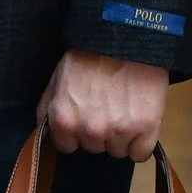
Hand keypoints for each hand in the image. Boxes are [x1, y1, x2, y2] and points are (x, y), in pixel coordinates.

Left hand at [39, 50, 169, 159]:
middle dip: (100, 132)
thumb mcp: (56, 80)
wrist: (124, 38)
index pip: (68, 147)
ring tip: (124, 107)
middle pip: (94, 149)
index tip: (86, 117)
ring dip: (121, 136)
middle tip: (107, 105)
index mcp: (64, 120)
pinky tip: (139, 121)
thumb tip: (45, 133)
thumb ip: (47, 110)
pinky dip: (141, 142)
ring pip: (118, 151)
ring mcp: (119, 131)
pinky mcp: (145, 128)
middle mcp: (89, 130)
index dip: (77, 133)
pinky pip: (140, 154)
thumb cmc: (89, 56)